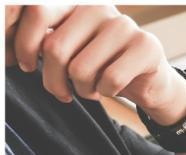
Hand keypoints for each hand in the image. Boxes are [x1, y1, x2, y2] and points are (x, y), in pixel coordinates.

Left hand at [10, 5, 185, 123]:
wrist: (149, 81)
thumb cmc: (101, 66)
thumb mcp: (68, 50)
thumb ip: (44, 42)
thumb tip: (6, 53)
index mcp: (75, 2)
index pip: (36, 12)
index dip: (21, 43)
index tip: (25, 66)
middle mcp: (98, 7)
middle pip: (55, 48)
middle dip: (53, 80)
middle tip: (61, 91)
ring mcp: (124, 25)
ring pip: (81, 68)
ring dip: (82, 90)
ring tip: (90, 89)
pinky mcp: (146, 46)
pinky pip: (110, 79)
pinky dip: (105, 93)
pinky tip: (109, 89)